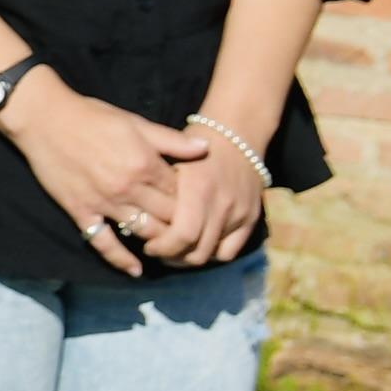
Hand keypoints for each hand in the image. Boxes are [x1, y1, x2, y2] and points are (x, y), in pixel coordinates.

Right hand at [0, 72, 184, 277]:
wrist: (44, 118)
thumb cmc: (92, 117)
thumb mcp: (136, 122)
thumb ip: (171, 140)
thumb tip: (206, 148)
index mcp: (145, 163)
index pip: (182, 192)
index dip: (192, 198)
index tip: (195, 201)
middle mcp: (128, 188)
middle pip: (169, 216)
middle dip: (183, 223)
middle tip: (190, 228)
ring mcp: (104, 203)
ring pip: (144, 232)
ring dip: (160, 242)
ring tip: (169, 245)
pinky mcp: (81, 212)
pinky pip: (104, 243)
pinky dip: (121, 260)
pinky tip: (136, 270)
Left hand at [143, 111, 269, 264]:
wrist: (236, 133)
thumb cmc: (194, 144)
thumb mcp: (170, 157)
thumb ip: (158, 189)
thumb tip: (139, 217)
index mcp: (197, 190)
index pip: (182, 236)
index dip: (162, 247)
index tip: (149, 245)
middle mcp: (221, 205)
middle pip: (196, 251)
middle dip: (172, 256)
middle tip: (158, 250)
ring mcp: (238, 213)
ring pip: (211, 254)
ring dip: (190, 257)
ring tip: (175, 250)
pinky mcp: (251, 218)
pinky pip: (230, 250)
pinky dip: (213, 252)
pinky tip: (198, 245)